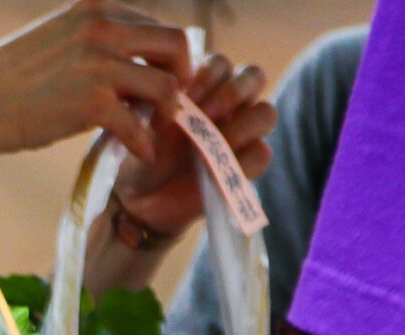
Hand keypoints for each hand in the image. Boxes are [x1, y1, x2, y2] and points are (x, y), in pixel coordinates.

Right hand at [0, 1, 188, 166]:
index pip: (155, 24)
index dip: (164, 55)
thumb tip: (125, 59)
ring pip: (168, 85)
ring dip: (168, 111)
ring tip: (153, 128)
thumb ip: (91, 38)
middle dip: (181, 75)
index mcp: (95, 8)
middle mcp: (103, 29)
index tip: (159, 78)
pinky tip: (140, 153)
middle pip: (177, 44)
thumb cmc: (8, 78)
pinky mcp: (93, 104)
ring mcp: (100, 66)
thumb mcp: (55, 36)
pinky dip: (145, 144)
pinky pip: (140, 126)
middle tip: (170, 101)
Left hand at [111, 53, 277, 240]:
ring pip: (266, 113)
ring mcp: (242, 136)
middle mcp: (230, 107)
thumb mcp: (142, 124)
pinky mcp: (246, 167)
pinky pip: (262, 153)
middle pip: (254, 76)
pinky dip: (241, 159)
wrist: (138, 199)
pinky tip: (213, 169)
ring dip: (241, 124)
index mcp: (205, 88)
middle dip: (232, 90)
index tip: (182, 94)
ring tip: (210, 144)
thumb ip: (160, 101)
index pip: (222, 64)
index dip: (207, 73)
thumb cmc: (142, 153)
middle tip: (205, 111)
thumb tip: (176, 90)